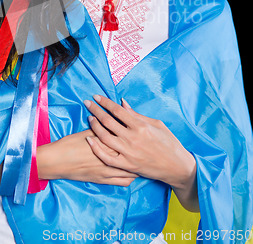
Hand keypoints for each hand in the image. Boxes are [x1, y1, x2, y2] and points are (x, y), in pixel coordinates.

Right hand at [36, 129, 137, 186]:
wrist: (58, 159)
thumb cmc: (71, 142)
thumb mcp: (88, 130)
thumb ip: (103, 126)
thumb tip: (112, 119)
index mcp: (108, 141)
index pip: (127, 137)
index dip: (137, 134)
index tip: (144, 132)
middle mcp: (111, 156)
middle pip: (133, 154)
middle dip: (142, 151)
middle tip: (148, 147)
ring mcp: (108, 170)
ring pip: (131, 170)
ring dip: (138, 166)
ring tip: (143, 161)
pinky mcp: (103, 180)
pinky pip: (123, 181)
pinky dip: (130, 177)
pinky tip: (133, 173)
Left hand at [84, 95, 198, 211]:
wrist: (176, 166)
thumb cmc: (168, 142)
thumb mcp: (156, 123)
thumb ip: (136, 114)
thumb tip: (122, 102)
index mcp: (141, 126)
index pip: (117, 110)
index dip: (105, 102)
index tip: (96, 96)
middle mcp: (133, 138)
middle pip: (108, 121)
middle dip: (95, 110)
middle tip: (87, 103)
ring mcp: (128, 153)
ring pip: (104, 137)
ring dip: (94, 125)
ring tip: (89, 117)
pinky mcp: (127, 166)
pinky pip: (106, 157)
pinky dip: (96, 148)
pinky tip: (89, 139)